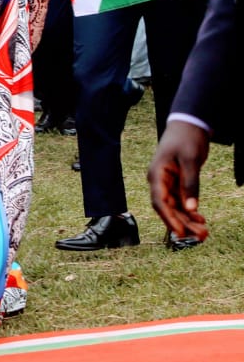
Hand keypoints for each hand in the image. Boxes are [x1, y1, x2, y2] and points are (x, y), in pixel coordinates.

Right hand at [147, 120, 210, 241]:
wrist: (188, 125)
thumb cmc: (186, 139)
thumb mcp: (190, 160)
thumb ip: (190, 185)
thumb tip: (191, 209)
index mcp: (157, 174)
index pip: (159, 201)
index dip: (168, 219)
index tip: (180, 233)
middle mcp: (159, 181)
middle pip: (168, 208)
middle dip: (183, 223)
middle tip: (200, 237)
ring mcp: (167, 183)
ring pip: (176, 207)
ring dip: (188, 220)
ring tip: (204, 233)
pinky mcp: (177, 183)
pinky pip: (182, 201)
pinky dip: (191, 211)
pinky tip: (201, 219)